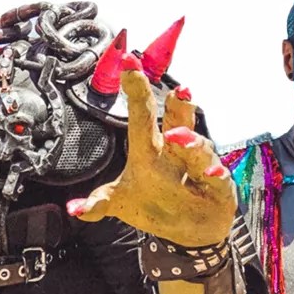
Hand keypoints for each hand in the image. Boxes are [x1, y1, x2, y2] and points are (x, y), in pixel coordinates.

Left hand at [69, 67, 235, 246]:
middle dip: (178, 106)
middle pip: (179, 121)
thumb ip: (98, 203)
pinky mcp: (218, 188)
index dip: (137, 89)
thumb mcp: (121, 203)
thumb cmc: (155, 204)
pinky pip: (219, 180)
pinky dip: (216, 175)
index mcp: (151, 148)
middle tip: (179, 91)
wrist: (187, 231)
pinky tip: (211, 173)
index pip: (142, 114)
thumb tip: (74, 209)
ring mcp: (199, 167)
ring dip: (191, 143)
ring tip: (177, 138)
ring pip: (198, 149)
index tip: (129, 63)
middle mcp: (177, 151)